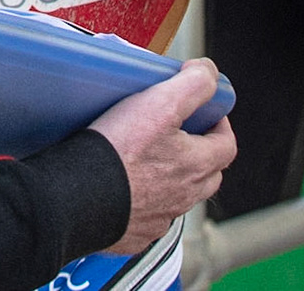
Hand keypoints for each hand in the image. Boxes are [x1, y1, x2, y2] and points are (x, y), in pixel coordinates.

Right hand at [89, 59, 235, 254]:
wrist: (76, 197)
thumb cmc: (118, 153)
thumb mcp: (161, 103)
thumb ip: (194, 84)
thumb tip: (209, 72)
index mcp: (196, 166)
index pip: (226, 145)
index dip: (220, 126)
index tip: (207, 115)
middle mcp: (183, 196)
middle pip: (207, 175)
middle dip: (200, 154)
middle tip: (180, 136)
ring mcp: (159, 217)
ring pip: (178, 196)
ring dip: (172, 178)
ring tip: (148, 159)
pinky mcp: (135, 231)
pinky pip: (148, 215)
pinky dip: (143, 201)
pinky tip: (124, 186)